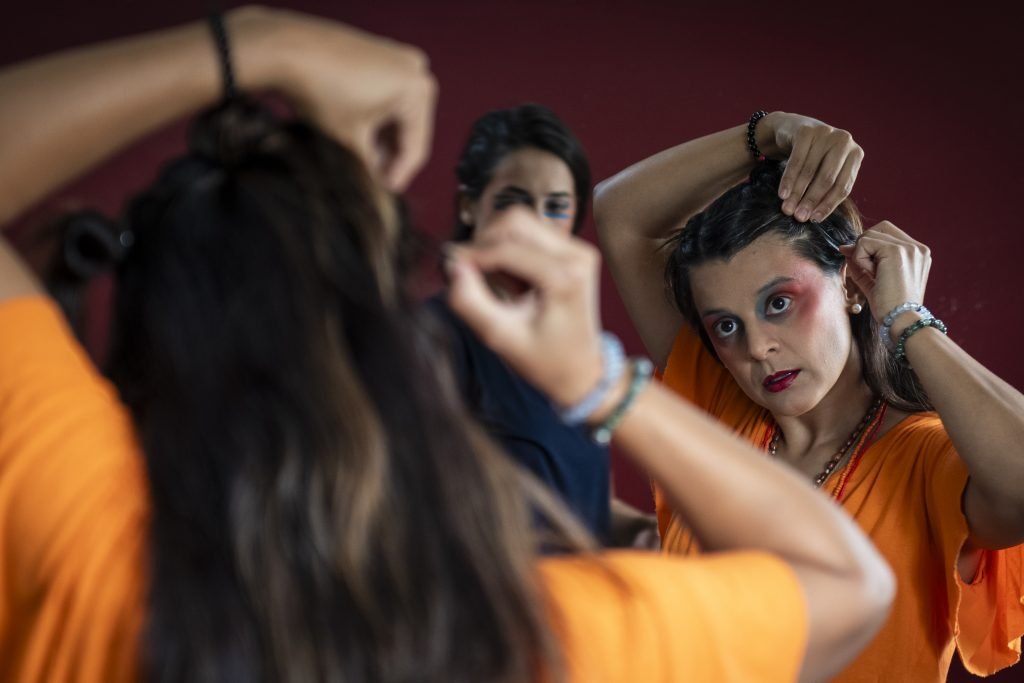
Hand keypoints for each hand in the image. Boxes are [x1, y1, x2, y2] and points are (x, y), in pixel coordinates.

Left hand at [231, 7, 436, 190]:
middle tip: (373, 178)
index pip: (416, 147)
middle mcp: (415, 69)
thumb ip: (371, 169)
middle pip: (409, 128)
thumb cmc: (321, 88)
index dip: (400, 175)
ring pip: (397, 113)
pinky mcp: (379, 53)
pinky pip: (387, 94)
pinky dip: (376, 116)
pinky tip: (358, 133)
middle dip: (390, 155)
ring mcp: (397, 58)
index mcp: (418, 90)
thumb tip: (379, 191)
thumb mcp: (351, 140)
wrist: (286, 50)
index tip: (386, 192)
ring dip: (382, 137)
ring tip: (362, 158)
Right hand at [445, 207, 603, 407]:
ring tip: (497, 282)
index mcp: (564, 278)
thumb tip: (452, 266)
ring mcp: (578, 249)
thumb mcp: (500, 337)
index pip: (507, 248)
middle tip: (471, 272)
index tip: (448, 266)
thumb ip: (470, 302)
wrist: (580, 371)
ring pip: (521, 222)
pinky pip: (531, 233)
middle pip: (516, 221)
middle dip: (485, 242)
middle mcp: (577, 255)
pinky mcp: (573, 250)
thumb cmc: (543, 360)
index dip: (472, 254)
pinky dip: (511, 249)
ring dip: (498, 245)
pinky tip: (512, 280)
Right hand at [763, 112, 863, 222]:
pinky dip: (788, 180)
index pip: (843, 186)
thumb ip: (828, 188)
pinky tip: (782, 194)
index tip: (814, 220)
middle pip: (827, 179)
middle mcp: (844, 141)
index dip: (828, 205)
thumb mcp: (826, 169)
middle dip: (811, 201)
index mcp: (855, 154)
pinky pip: (796, 161)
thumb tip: (815, 217)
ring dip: (797, 193)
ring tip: (788, 209)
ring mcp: (826, 133)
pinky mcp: (806, 131)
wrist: (791, 129)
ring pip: (810, 171)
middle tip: (799, 217)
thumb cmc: (812, 156)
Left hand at [838, 221, 931, 329]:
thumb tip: (844, 247)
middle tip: (867, 269)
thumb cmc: (889, 307)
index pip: (886, 234)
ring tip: (873, 274)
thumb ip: (860, 262)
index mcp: (916, 254)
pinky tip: (872, 274)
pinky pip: (865, 242)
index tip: (866, 267)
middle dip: (864, 246)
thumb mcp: (872, 280)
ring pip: (870, 234)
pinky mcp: (897, 251)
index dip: (869, 245)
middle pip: (879, 228)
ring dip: (862, 254)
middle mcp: (917, 248)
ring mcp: (909, 248)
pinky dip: (860, 258)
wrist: (901, 320)